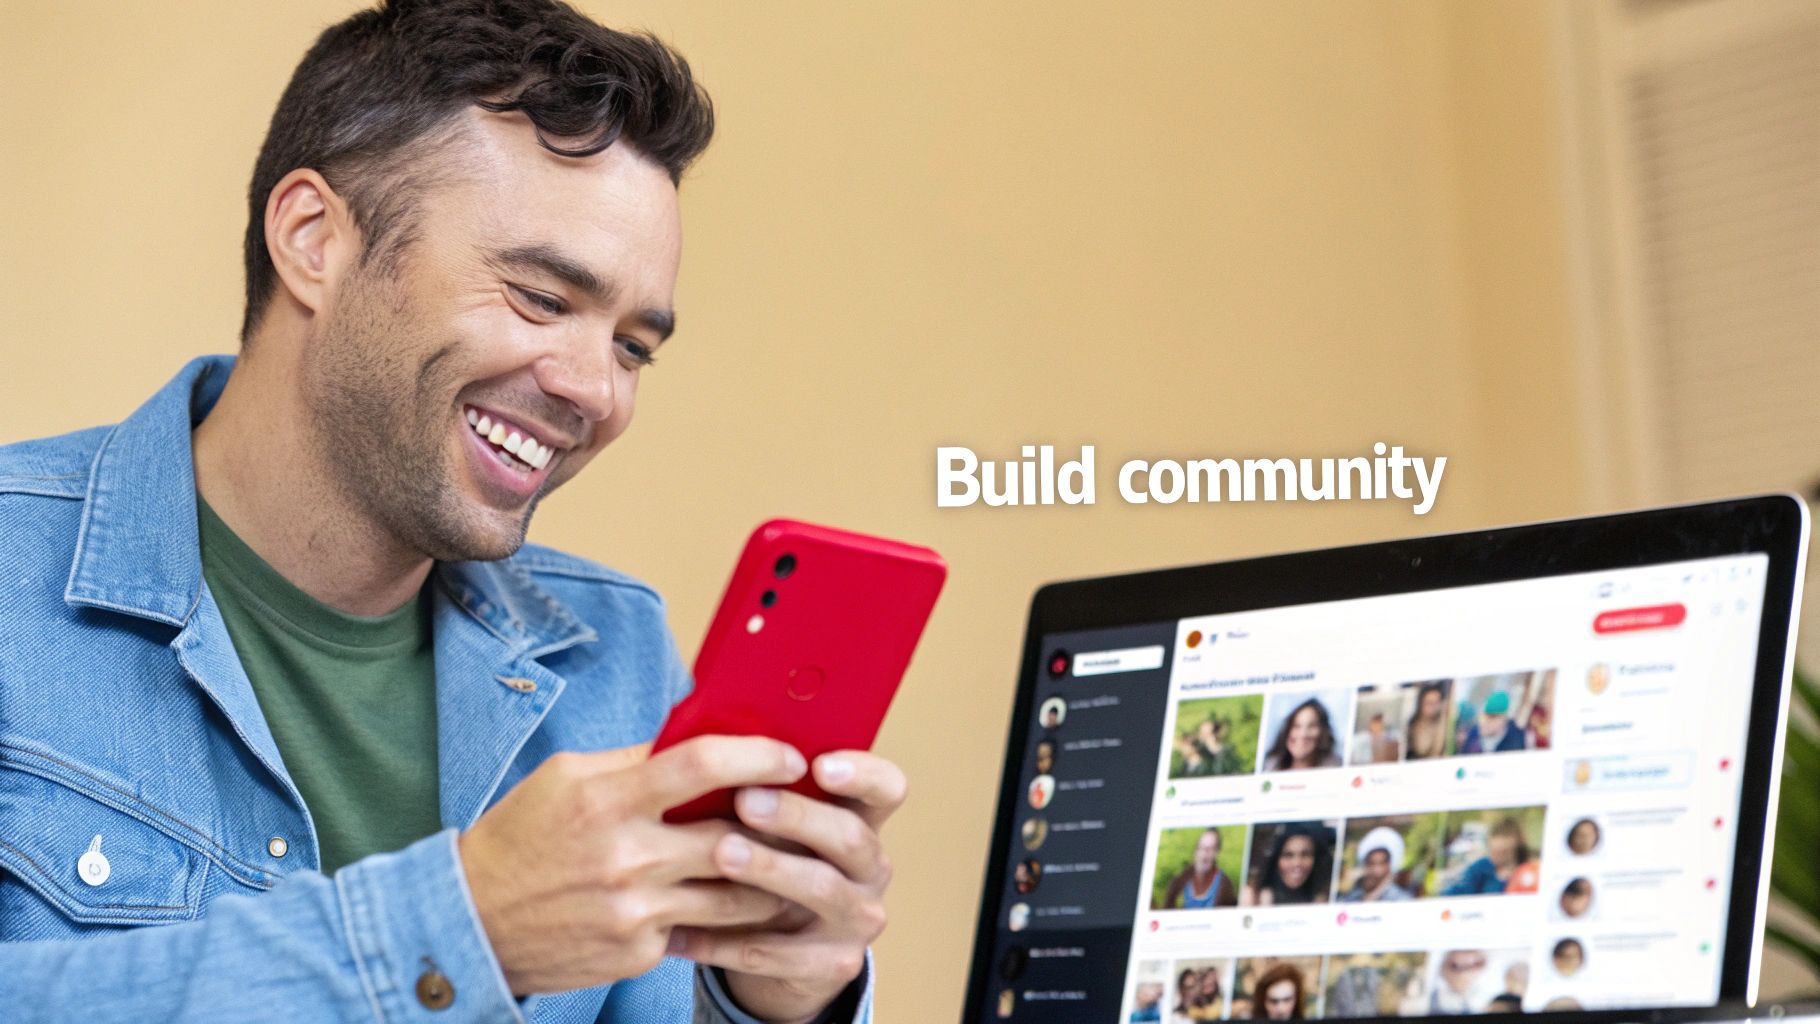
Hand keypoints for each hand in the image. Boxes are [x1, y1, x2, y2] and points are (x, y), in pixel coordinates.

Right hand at [457, 736, 807, 993]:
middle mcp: (626, 858)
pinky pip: (701, 930)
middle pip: (734, 836)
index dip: (757, 755)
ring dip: (772, 876)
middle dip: (781, 824)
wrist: (472, 925)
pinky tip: (741, 901)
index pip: (700, 766)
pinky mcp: (638, 953)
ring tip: (793, 859)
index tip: (791, 756)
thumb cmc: (521, 839)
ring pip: (735, 894)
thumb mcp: (565, 778)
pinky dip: (722, 915)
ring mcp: (635, 912)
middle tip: (811, 812)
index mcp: (606, 801)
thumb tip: (696, 734)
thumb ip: (633, 760)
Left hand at [668, 750, 905, 1023]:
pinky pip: (780, 953)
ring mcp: (857, 917)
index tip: (820, 764)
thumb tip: (699, 737)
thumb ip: (758, 785)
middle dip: (799, 816)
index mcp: (861, 818)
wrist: (781, 947)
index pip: (887, 787)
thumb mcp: (773, 824)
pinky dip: (729, 941)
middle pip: (851, 836)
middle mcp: (870, 866)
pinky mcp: (833, 963)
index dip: (862, 774)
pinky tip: (683, 929)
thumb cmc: (768, 858)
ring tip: (721, 853)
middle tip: (748, 800)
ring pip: (822, 890)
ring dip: (770, 869)